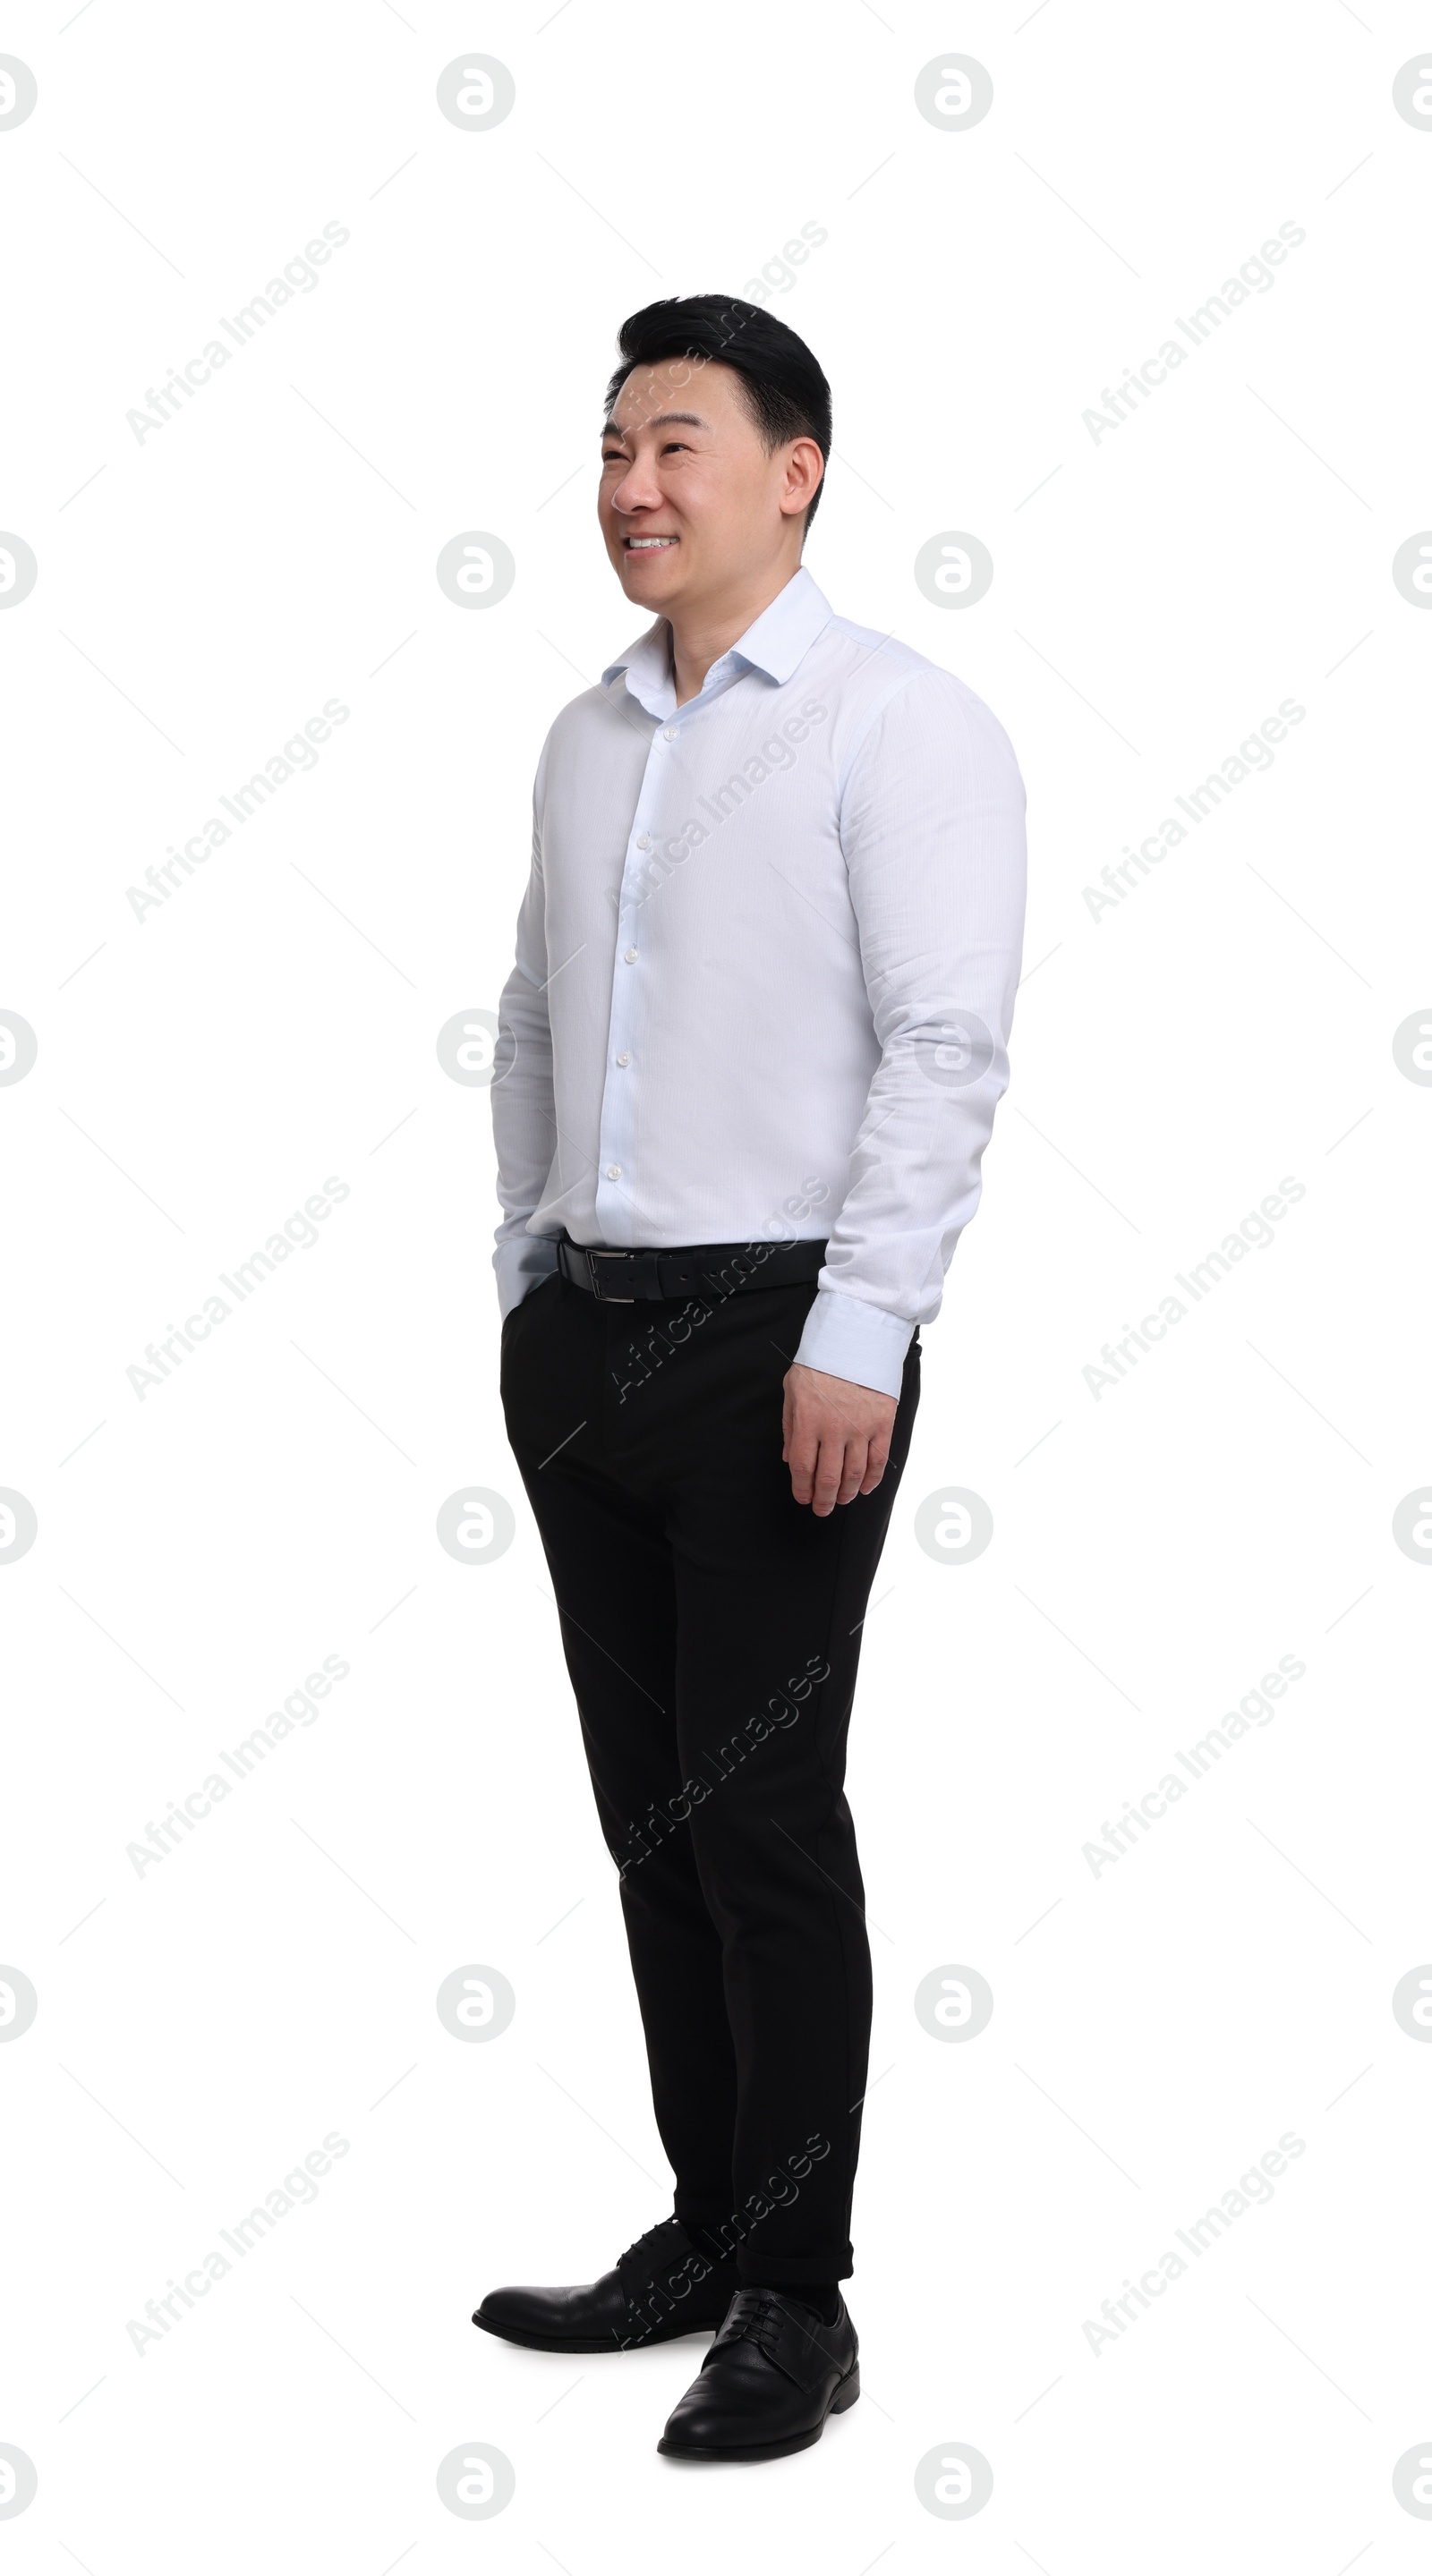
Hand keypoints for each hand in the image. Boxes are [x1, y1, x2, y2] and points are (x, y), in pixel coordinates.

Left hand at [782, 1363, 898, 1516]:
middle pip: (828, 1478)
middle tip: (822, 1509)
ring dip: (847, 1493)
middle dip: (823, 1500)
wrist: (854, 1340)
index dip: (802, 1489)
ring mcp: (860, 1428)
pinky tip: (866, 1488)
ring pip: (855, 1474)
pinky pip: (879, 1460)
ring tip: (842, 1500)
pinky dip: (873, 1479)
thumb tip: (788, 1457)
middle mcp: (834, 1430)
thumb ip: (789, 1426)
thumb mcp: (792, 1390)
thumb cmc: (819, 1363)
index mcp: (807, 1422)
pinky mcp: (882, 1424)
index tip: (803, 1498)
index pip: (802, 1468)